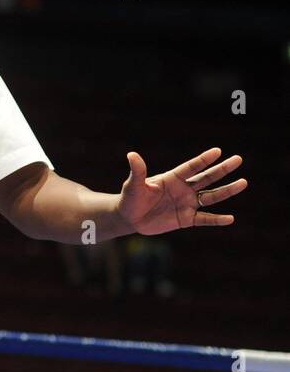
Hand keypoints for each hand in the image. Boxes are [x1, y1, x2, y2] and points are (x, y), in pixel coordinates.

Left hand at [116, 147, 246, 234]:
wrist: (129, 218)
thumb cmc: (130, 198)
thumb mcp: (133, 185)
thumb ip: (137, 171)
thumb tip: (132, 154)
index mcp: (172, 178)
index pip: (191, 167)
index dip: (203, 160)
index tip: (218, 151)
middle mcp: (183, 189)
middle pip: (207, 178)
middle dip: (222, 169)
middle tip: (238, 159)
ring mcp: (186, 204)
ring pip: (211, 196)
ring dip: (226, 191)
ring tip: (243, 182)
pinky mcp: (186, 219)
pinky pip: (204, 219)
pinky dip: (216, 220)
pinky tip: (230, 219)